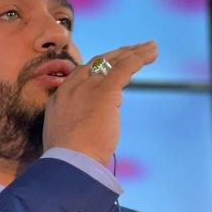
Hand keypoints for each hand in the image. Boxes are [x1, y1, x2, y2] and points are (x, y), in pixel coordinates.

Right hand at [42, 40, 157, 165]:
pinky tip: (152, 52)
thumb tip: (92, 128)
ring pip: (112, 62)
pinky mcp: (105, 91)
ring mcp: (87, 87)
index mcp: (59, 99)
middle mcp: (71, 88)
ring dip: (133, 52)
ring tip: (150, 47)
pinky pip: (125, 67)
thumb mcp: (65, 140)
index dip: (98, 68)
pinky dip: (140, 57)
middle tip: (133, 50)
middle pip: (96, 63)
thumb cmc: (68, 162)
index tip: (111, 66)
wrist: (69, 164)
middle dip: (116, 55)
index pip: (81, 75)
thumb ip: (77, 128)